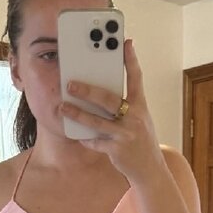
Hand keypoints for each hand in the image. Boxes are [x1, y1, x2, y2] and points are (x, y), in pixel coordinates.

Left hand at [60, 40, 163, 184]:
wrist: (149, 169)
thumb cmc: (140, 141)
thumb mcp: (139, 119)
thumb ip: (126, 105)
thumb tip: (101, 91)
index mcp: (140, 106)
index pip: (136, 79)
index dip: (131, 60)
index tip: (126, 43)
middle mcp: (134, 118)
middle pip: (108, 99)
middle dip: (88, 91)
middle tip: (71, 84)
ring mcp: (125, 134)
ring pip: (97, 122)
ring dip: (77, 114)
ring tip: (63, 107)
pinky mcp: (117, 150)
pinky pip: (96, 141)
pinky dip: (86, 138)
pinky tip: (77, 134)